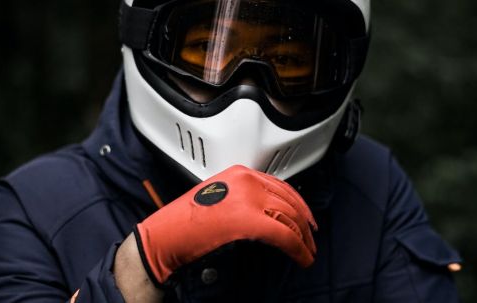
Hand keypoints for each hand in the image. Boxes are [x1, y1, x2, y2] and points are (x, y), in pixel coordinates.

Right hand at [134, 165, 317, 285]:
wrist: (164, 237)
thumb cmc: (184, 224)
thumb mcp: (219, 199)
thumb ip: (243, 201)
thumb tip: (268, 215)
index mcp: (239, 174)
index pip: (280, 186)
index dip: (299, 204)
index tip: (307, 218)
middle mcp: (246, 181)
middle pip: (289, 200)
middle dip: (305, 223)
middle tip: (312, 238)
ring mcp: (248, 198)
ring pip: (290, 217)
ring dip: (303, 239)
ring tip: (308, 253)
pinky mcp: (249, 220)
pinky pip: (284, 235)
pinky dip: (297, 249)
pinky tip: (302, 258)